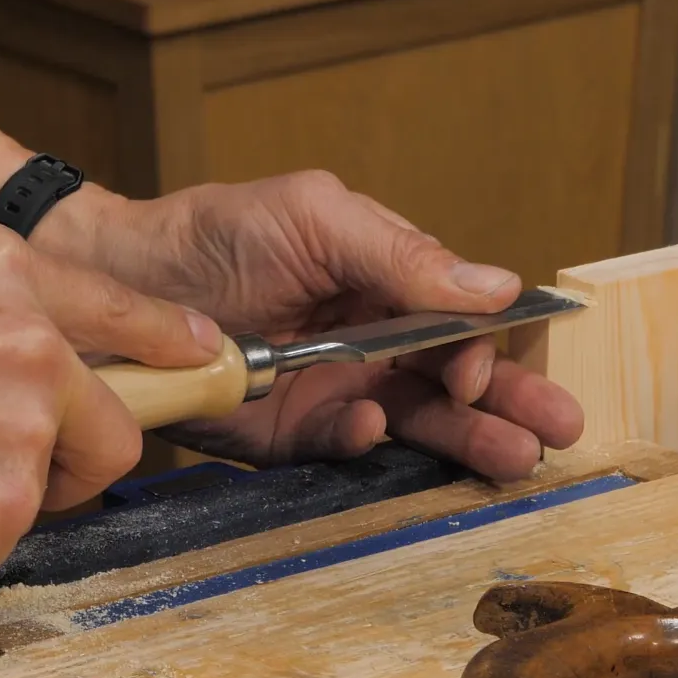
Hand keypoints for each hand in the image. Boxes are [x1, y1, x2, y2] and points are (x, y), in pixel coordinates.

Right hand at [0, 220, 218, 574]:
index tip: (203, 358)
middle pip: (115, 427)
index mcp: (7, 270)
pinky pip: (0, 538)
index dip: (169, 342)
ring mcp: (28, 424)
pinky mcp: (4, 502)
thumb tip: (30, 353)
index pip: (121, 308)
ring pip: (50, 488)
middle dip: (73, 460)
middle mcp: (36, 340)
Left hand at [49, 172, 582, 479]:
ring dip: (468, 440)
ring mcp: (335, 389)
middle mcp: (372, 339)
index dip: (491, 343)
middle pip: (458, 377)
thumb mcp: (317, 219)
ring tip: (515, 459)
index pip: (464, 317)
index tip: (492, 361)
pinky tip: (372, 429)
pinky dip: (364, 442)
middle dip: (513, 402)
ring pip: (418, 422)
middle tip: (560, 431)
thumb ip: (403, 253)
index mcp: (388, 279)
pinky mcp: (291, 434)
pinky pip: (345, 448)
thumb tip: (497, 285)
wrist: (116, 284)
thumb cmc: (216, 232)